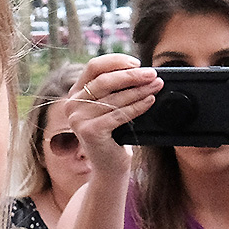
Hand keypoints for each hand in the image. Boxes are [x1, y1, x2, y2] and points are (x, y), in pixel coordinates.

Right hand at [66, 54, 161, 177]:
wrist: (109, 167)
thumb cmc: (114, 135)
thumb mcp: (110, 107)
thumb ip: (115, 89)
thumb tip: (142, 70)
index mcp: (76, 93)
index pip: (94, 66)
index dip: (116, 61)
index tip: (138, 63)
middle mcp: (72, 104)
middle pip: (105, 80)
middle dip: (132, 75)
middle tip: (153, 74)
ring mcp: (78, 118)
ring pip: (114, 98)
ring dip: (139, 90)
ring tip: (157, 86)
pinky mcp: (89, 131)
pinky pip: (119, 114)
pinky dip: (138, 106)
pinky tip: (150, 101)